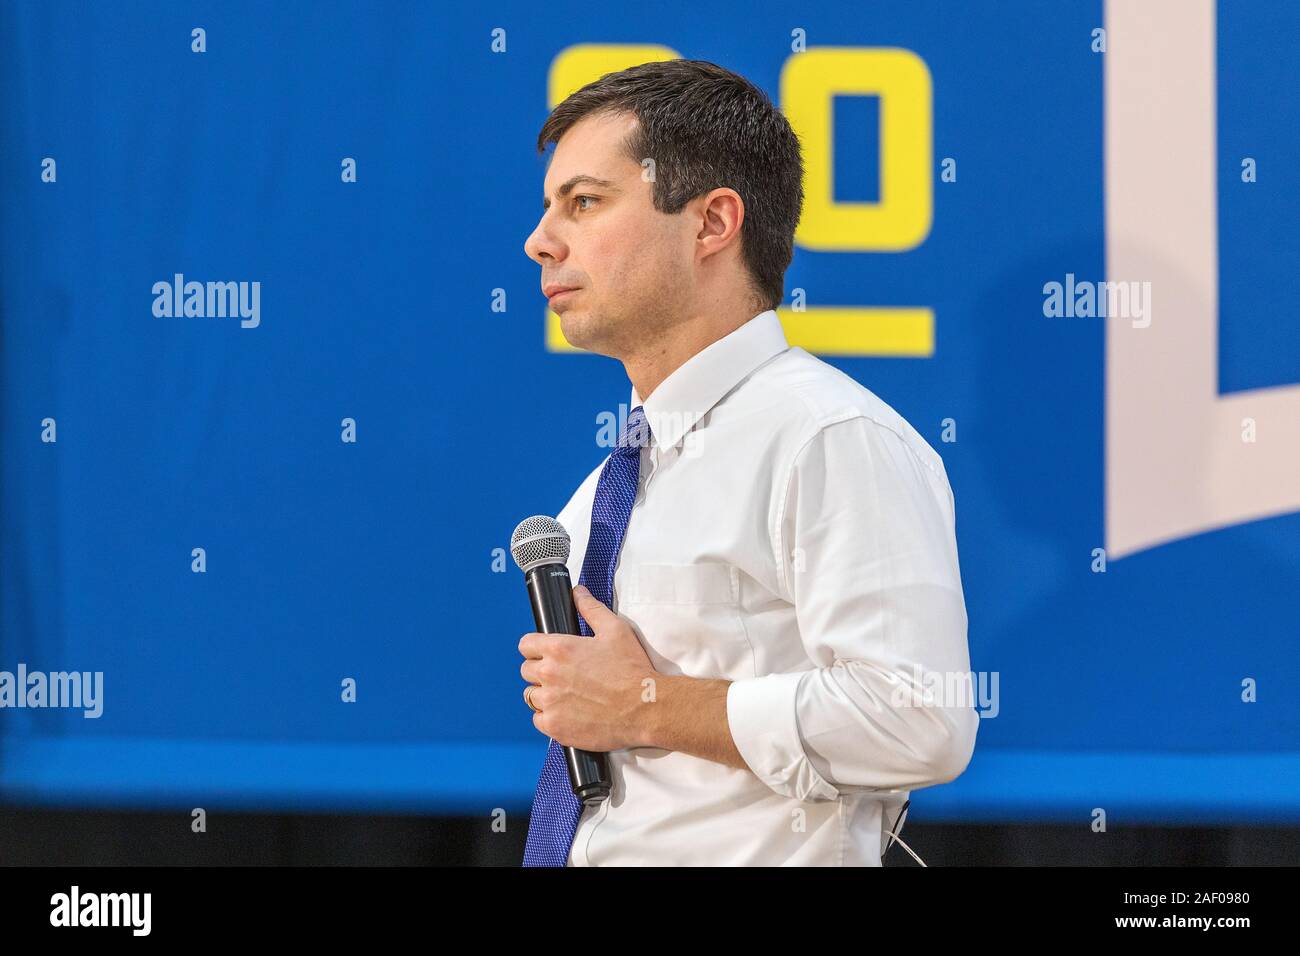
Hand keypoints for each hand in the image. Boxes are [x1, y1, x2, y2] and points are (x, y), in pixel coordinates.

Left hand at [519, 584, 659, 750]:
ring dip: (545, 695)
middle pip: (526, 671)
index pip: (526, 645)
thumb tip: (578, 593)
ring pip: (531, 696)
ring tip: (567, 696)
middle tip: (563, 676)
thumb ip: (591, 609)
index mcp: (559, 649)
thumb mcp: (615, 630)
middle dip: (541, 671)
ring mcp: (550, 703)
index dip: (536, 648)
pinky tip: (568, 713)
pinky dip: (550, 718)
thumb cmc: (632, 670)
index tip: (546, 654)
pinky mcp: (555, 727)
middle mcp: (550, 675)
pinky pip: (539, 720)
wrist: (645, 707)